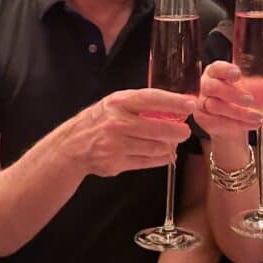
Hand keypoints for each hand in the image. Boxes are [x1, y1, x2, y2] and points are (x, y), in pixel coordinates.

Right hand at [69, 88, 195, 177]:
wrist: (72, 146)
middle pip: (157, 128)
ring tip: (171, 143)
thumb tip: (175, 106)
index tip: (190, 104)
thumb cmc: (99, 121)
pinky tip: (165, 154)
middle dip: (177, 131)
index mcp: (118, 103)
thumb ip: (140, 104)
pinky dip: (161, 159)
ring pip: (155, 147)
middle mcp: (117, 123)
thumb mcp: (115, 104)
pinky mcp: (117, 163)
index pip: (151, 99)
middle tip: (185, 132)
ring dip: (168, 146)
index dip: (173, 101)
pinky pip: (148, 162)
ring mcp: (116, 144)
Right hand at [194, 61, 262, 138]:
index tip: (238, 74)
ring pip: (215, 106)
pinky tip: (251, 125)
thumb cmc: (243, 98)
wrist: (233, 122)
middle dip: (232, 94)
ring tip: (257, 117)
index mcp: (217, 72)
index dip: (225, 70)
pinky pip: (216, 122)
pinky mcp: (203, 118)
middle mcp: (207, 85)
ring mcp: (203, 102)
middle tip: (251, 100)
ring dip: (238, 113)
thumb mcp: (259, 90)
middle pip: (213, 87)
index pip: (217, 67)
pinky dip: (236, 124)